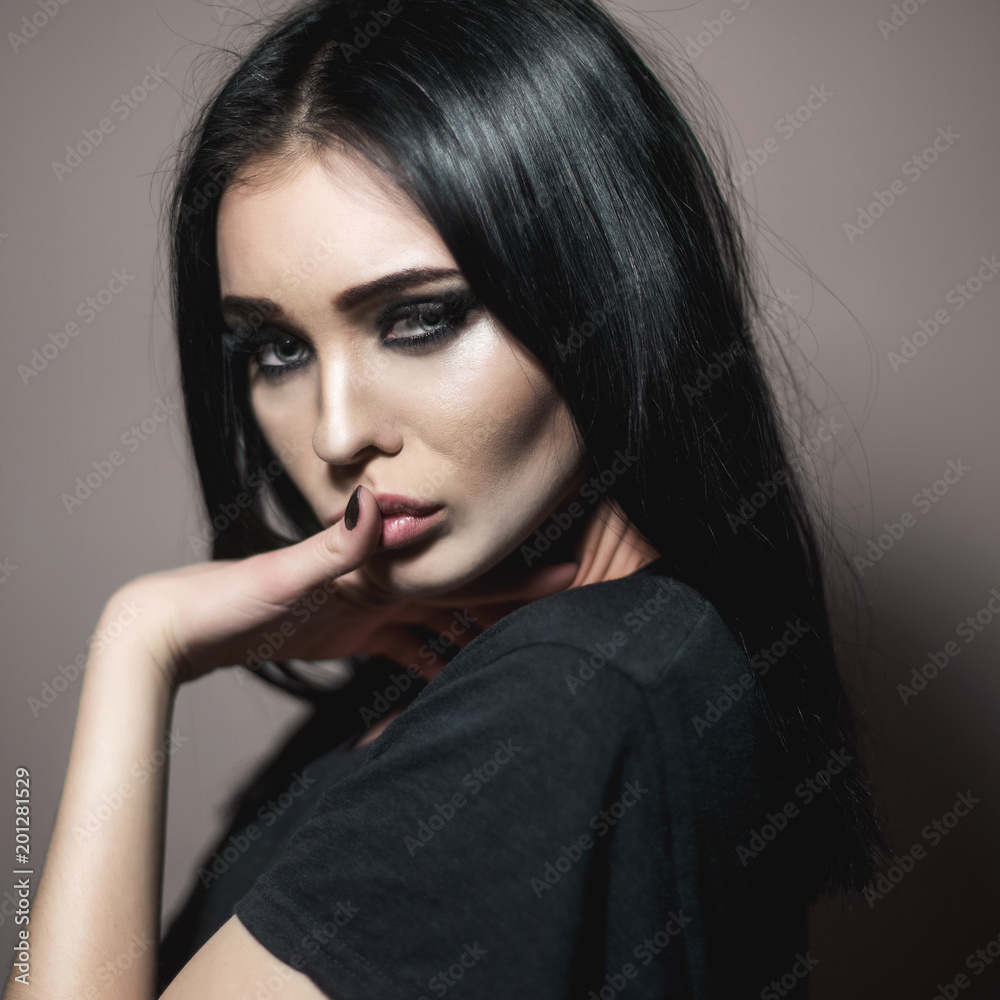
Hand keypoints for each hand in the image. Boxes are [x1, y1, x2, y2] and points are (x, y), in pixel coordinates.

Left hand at [96, 486, 578, 688]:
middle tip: (564, 614)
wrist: (179, 624)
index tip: (571, 571)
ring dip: (477, 638)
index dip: (517, 576)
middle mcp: (382, 581)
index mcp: (377, 566)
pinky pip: (406, 650)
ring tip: (520, 656)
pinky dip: (432, 662)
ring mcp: (369, 607)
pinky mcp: (352, 632)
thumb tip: (384, 499)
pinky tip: (456, 677)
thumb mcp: (285, 572)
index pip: (461, 574)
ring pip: (440, 623)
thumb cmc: (226, 597)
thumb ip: (337, 542)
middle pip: (462, 596)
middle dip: (511, 606)